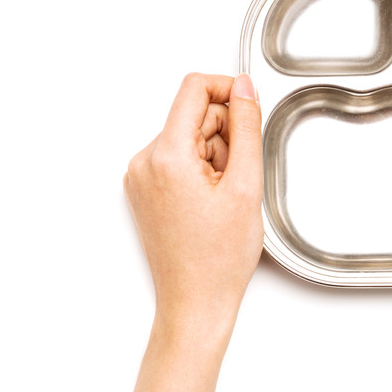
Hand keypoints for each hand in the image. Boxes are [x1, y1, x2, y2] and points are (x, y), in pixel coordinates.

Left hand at [123, 73, 261, 391]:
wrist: (196, 302)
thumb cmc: (219, 258)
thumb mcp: (245, 184)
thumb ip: (246, 127)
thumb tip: (245, 89)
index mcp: (165, 156)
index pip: (194, 89)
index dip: (228, 89)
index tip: (250, 106)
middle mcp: (144, 162)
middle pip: (193, 115)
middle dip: (225, 134)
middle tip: (239, 176)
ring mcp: (141, 177)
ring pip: (189, 138)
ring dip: (216, 155)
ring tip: (226, 196)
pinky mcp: (145, 190)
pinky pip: (179, 159)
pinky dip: (202, 171)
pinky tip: (213, 202)